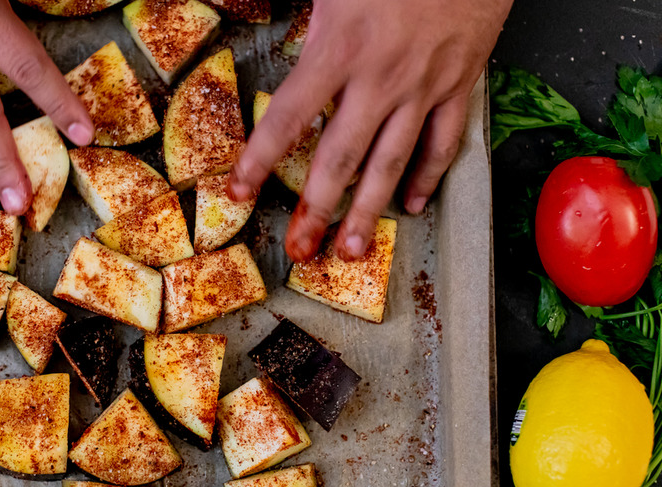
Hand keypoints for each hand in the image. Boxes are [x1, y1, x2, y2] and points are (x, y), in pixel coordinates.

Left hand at [228, 0, 511, 260]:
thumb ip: (297, 14)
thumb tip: (244, 10)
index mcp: (339, 49)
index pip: (287, 119)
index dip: (258, 160)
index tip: (239, 190)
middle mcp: (379, 79)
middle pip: (339, 159)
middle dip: (317, 210)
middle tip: (301, 248)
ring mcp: (423, 87)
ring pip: (391, 164)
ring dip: (369, 212)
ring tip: (352, 250)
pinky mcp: (460, 85)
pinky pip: (445, 143)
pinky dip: (429, 177)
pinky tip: (414, 203)